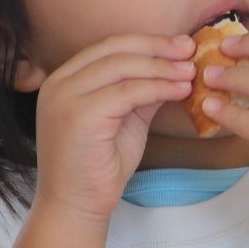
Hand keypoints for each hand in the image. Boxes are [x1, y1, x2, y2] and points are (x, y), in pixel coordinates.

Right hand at [31, 33, 195, 224]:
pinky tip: (180, 90)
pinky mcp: (79, 115)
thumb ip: (140, 92)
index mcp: (63, 81)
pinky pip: (128, 91)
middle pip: (114, 49)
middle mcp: (58, 84)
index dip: (147, 42)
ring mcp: (65, 98)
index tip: (180, 45)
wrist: (75, 205)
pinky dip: (159, 87)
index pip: (108, 47)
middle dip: (157, 47)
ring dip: (162, 67)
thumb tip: (174, 67)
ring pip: (123, 67)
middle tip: (190, 51)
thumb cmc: (98, 167)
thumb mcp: (123, 119)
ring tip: (190, 72)